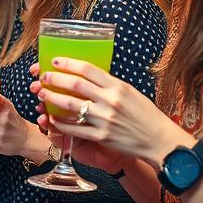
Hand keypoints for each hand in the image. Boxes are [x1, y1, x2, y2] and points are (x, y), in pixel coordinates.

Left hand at [35, 57, 189, 169]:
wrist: (160, 140)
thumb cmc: (145, 115)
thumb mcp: (130, 93)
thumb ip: (109, 85)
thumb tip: (85, 76)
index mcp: (119, 87)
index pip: (88, 69)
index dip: (68, 63)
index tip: (54, 61)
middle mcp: (111, 101)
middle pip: (75, 84)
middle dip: (55, 79)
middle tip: (43, 77)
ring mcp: (105, 119)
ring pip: (70, 105)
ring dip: (52, 99)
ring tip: (42, 94)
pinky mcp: (101, 136)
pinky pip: (74, 128)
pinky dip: (60, 123)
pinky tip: (52, 118)